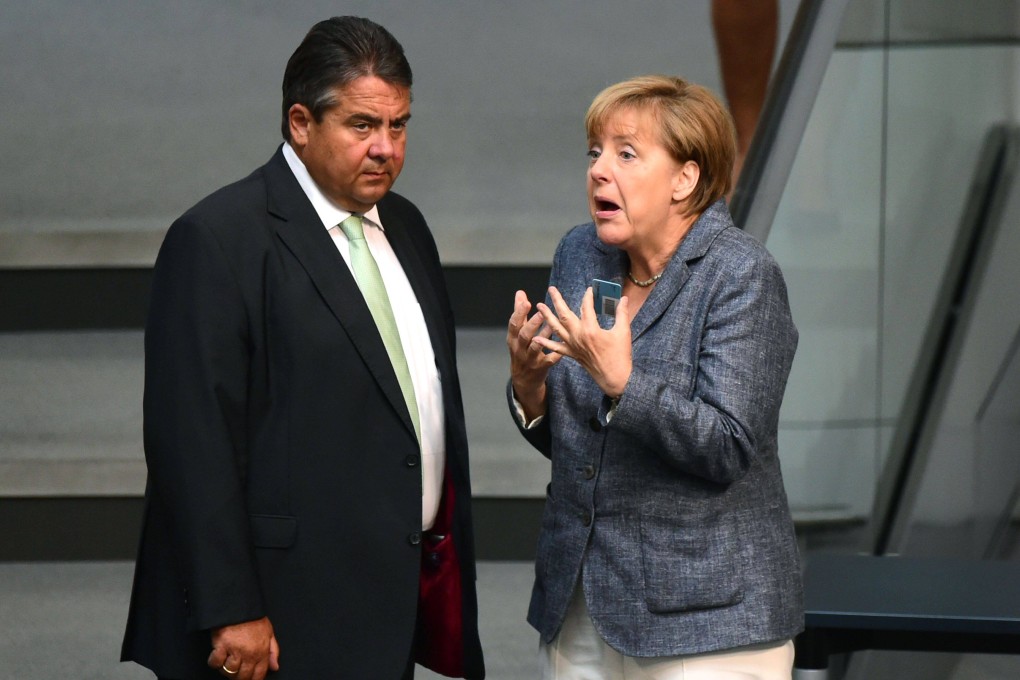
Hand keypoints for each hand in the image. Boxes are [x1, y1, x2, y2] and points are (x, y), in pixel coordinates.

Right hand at [208, 617, 279, 679]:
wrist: (239, 605)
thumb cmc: (253, 618)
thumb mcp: (269, 632)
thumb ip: (273, 651)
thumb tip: (275, 667)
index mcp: (261, 651)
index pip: (259, 674)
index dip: (254, 679)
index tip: (250, 679)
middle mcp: (249, 653)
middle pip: (243, 676)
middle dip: (240, 677)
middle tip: (237, 671)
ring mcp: (234, 650)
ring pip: (229, 672)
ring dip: (226, 670)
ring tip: (227, 662)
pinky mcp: (221, 645)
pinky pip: (215, 663)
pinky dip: (214, 662)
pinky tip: (217, 656)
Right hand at [507, 290, 561, 419]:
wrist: (523, 378)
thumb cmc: (522, 349)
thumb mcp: (517, 333)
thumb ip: (520, 313)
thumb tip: (520, 293)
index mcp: (512, 339)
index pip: (513, 324)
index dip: (519, 313)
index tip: (526, 301)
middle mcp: (519, 349)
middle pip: (523, 336)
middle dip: (532, 324)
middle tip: (541, 312)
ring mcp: (530, 359)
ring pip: (536, 347)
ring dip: (544, 336)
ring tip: (552, 325)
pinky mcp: (541, 367)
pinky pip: (549, 360)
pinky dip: (555, 353)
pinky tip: (562, 346)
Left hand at [534, 286, 631, 397]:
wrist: (615, 378)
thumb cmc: (620, 355)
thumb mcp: (623, 332)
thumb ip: (622, 313)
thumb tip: (625, 299)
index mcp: (591, 330)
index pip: (586, 307)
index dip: (588, 296)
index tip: (589, 290)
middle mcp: (578, 336)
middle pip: (564, 315)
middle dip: (557, 301)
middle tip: (551, 289)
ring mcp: (573, 346)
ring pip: (556, 329)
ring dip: (547, 316)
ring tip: (539, 306)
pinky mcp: (572, 354)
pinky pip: (556, 348)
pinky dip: (546, 343)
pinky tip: (536, 337)